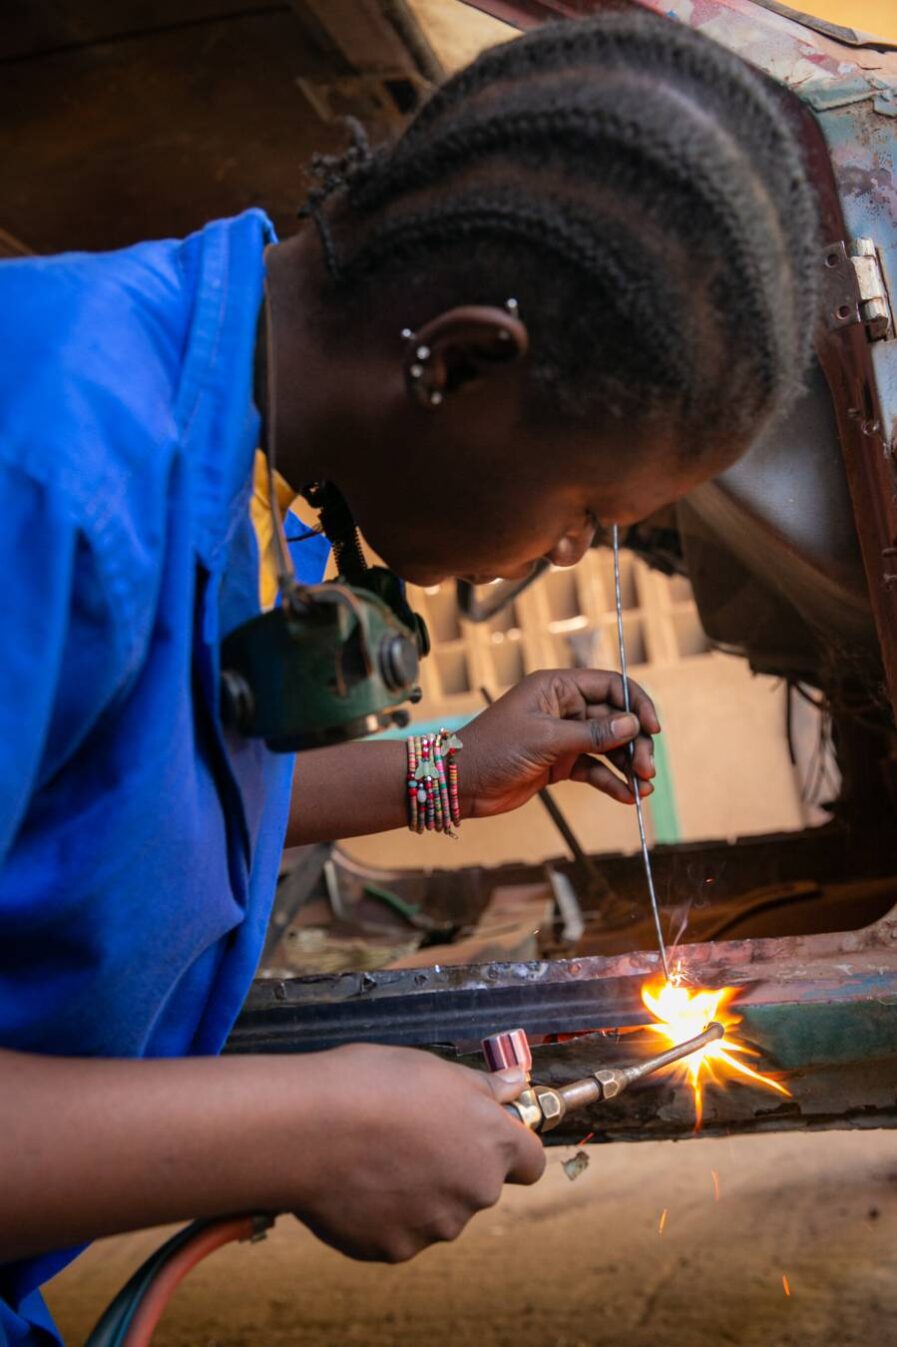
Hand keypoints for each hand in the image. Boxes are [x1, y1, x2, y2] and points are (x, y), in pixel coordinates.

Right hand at [291, 1044, 543, 1261]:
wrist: (311, 1128)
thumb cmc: (373, 1085)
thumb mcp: (434, 1068)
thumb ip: (482, 1087)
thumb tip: (514, 1086)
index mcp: (492, 1143)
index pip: (530, 1162)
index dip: (511, 1148)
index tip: (486, 1135)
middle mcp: (475, 1191)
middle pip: (479, 1186)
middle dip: (454, 1166)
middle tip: (411, 1135)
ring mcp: (436, 1226)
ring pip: (439, 1211)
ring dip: (419, 1191)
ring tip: (377, 1156)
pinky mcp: (397, 1249)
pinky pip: (400, 1231)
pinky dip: (385, 1213)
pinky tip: (358, 1183)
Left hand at [460, 668, 659, 818]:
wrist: (459, 783)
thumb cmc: (493, 749)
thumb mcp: (545, 739)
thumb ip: (591, 733)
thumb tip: (632, 725)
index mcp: (557, 687)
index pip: (611, 686)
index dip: (636, 704)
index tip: (653, 729)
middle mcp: (563, 708)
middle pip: (615, 719)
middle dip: (634, 743)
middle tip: (646, 769)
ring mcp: (563, 736)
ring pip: (608, 746)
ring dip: (628, 765)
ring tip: (643, 787)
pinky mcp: (559, 763)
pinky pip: (594, 769)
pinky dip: (611, 782)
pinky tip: (626, 796)